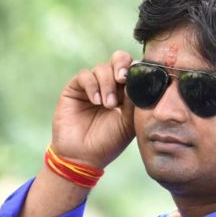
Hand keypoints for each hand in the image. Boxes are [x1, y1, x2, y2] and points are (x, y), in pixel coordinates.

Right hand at [51, 50, 135, 168]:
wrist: (84, 157)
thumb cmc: (109, 142)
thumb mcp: (129, 122)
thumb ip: (135, 101)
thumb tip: (141, 79)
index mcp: (126, 92)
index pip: (133, 70)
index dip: (137, 70)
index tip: (139, 79)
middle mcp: (109, 85)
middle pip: (117, 59)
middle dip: (122, 65)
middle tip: (123, 79)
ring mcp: (92, 86)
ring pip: (102, 68)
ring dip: (107, 85)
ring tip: (109, 105)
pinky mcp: (75, 89)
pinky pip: (85, 76)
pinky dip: (93, 86)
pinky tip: (96, 101)